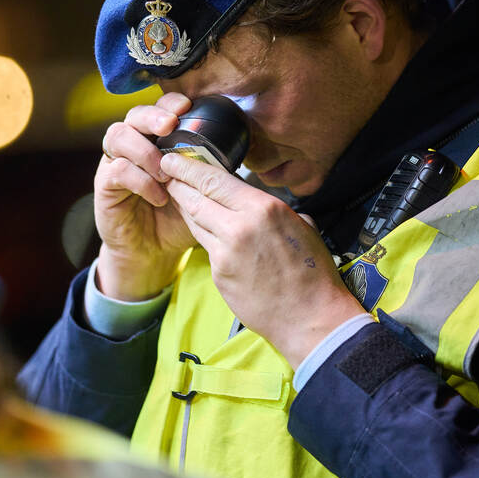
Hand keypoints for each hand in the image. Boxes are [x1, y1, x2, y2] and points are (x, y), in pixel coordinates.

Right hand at [94, 92, 197, 300]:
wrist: (153, 252)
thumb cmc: (177, 218)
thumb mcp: (199, 192)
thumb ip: (208, 170)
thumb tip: (234, 150)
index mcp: (155, 139)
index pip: (159, 109)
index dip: (170, 102)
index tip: (188, 107)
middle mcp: (132, 145)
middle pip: (134, 114)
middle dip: (153, 116)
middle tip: (170, 126)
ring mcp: (115, 162)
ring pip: (118, 135)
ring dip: (145, 150)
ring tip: (166, 173)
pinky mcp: (104, 185)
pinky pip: (117, 170)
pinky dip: (140, 180)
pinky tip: (159, 196)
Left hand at [161, 152, 364, 366]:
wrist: (311, 318)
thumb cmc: (313, 274)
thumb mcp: (302, 227)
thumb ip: (276, 211)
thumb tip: (262, 205)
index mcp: (264, 208)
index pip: (214, 180)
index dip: (187, 167)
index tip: (173, 159)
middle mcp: (240, 226)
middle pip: (196, 197)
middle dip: (177, 182)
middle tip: (165, 171)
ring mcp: (226, 252)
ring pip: (196, 221)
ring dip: (185, 207)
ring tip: (177, 194)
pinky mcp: (219, 274)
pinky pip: (205, 246)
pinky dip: (201, 234)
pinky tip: (199, 228)